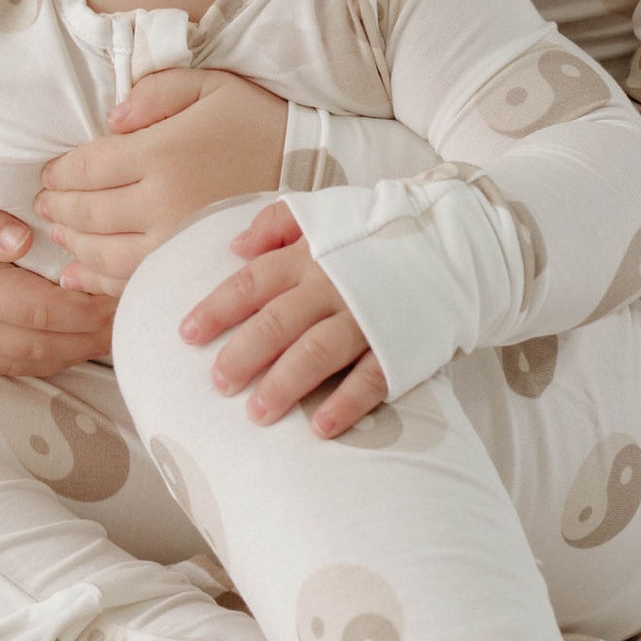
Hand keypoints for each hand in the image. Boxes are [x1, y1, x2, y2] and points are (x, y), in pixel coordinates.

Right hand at [0, 145, 112, 376]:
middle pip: (37, 346)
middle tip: (133, 315)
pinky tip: (63, 340)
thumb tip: (24, 242)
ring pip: (20, 361)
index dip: (87, 310)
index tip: (126, 293)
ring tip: (109, 330)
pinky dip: (38, 357)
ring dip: (68, 352)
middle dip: (90, 337)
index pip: (39, 312)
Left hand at [34, 69, 290, 297]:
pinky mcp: (187, 267)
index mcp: (162, 152)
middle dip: (56, 206)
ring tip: (59, 230)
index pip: (85, 168)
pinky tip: (76, 274)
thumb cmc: (256, 122)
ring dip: (71, 242)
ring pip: (101, 252)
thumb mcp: (209, 85)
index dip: (58, 172)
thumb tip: (109, 120)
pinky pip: (130, 281)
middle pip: (86, 211)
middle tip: (44, 202)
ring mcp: (173, 241)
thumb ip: (154, 93)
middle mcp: (161, 201)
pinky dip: (95, 281)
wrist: (311, 168)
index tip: (49, 172)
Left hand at [176, 199, 388, 435]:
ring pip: (318, 353)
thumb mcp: (325, 213)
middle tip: (218, 384)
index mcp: (309, 256)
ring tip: (257, 413)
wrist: (454, 244)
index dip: (217, 310)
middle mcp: (333, 286)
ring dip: (285, 385)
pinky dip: (345, 404)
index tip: (187, 335)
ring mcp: (367, 317)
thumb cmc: (376, 234)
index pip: (252, 283)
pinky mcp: (400, 345)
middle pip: (278, 323)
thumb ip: (276, 224)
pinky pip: (371, 378)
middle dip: (243, 354)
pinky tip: (320, 428)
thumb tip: (234, 247)